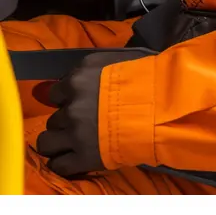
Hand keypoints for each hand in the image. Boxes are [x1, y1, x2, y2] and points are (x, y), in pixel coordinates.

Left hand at [36, 49, 150, 177]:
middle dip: (66, 121)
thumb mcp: (114, 60)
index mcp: (77, 80)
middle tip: (84, 122)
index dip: (66, 99)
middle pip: (54, 118)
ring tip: (73, 141)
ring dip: (59, 141)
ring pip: (47, 142)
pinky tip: (72, 158)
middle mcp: (71, 107)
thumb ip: (90, 69)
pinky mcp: (83, 158)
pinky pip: (58, 165)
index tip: (78, 102)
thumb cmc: (143, 79)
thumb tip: (77, 78)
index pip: (56, 93)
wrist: (158, 107)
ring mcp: (75, 134)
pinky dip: (63, 163)